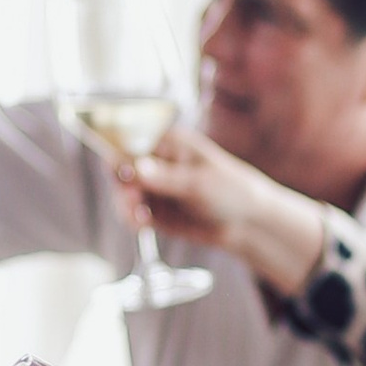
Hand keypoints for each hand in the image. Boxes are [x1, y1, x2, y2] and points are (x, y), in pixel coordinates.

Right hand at [127, 126, 326, 295]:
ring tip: (139, 218)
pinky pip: (133, 213)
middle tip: (132, 201)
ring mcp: (154, 187)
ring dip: (126, 205)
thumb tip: (136, 166)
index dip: (120, 155)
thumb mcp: (199, 182)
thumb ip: (166, 177)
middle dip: (123, 186)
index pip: (131, 140)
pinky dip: (132, 219)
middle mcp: (156, 162)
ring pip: (124, 193)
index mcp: (168, 142)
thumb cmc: (231, 189)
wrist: (246, 223)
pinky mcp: (155, 210)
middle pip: (122, 169)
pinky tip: (142, 224)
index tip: (122, 174)